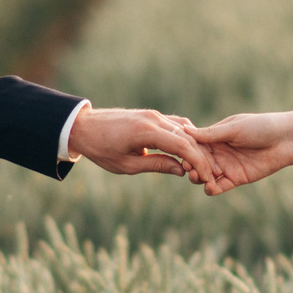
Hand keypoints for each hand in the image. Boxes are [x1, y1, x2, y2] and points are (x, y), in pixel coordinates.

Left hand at [70, 106, 212, 178]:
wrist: (83, 127)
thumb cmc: (101, 149)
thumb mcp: (127, 165)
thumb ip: (156, 165)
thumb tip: (181, 170)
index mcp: (147, 132)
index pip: (183, 146)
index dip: (198, 162)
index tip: (207, 176)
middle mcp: (154, 119)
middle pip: (188, 137)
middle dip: (200, 156)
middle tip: (208, 174)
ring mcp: (153, 115)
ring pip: (184, 129)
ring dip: (195, 147)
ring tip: (200, 165)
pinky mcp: (151, 115)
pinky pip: (175, 125)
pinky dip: (185, 138)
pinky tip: (189, 152)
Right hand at [189, 114, 292, 195]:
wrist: (285, 140)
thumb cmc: (261, 127)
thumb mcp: (234, 128)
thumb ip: (212, 134)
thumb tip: (185, 129)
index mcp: (215, 137)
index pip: (195, 145)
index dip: (187, 151)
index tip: (182, 154)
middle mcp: (218, 152)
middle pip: (197, 162)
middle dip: (191, 166)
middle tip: (188, 168)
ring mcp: (226, 166)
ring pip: (205, 176)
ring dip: (198, 178)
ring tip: (198, 177)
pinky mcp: (236, 178)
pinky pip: (219, 186)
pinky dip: (211, 189)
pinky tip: (210, 187)